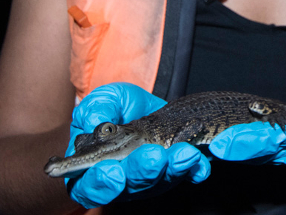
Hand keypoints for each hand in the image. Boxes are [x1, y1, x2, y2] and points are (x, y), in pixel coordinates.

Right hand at [66, 83, 211, 207]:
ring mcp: (149, 179)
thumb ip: (98, 107)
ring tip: (184, 153)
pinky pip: (187, 175)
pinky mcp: (174, 172)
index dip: (100, 183)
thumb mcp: (106, 98)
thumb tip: (95, 121)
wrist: (147, 104)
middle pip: (130, 186)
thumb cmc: (117, 106)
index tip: (112, 171)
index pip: (89, 187)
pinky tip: (196, 157)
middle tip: (153, 157)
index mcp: (93, 168)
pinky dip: (194, 168)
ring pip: (160, 182)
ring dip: (173, 168)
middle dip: (143, 171)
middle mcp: (122, 180)